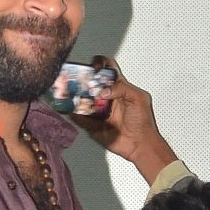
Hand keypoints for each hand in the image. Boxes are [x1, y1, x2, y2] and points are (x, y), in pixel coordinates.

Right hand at [75, 57, 177, 184]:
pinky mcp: (92, 124)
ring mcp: (98, 110)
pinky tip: (68, 108)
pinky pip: (80, 117)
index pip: (108, 70)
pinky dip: (73, 113)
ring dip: (75, 95)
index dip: (100, 64)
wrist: (140, 144)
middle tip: (75, 79)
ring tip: (67, 91)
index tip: (93, 67)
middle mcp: (107, 97)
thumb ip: (122, 88)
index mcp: (119, 88)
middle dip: (82, 80)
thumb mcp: (138, 98)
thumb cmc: (143, 121)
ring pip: (83, 99)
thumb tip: (102, 91)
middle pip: (91, 84)